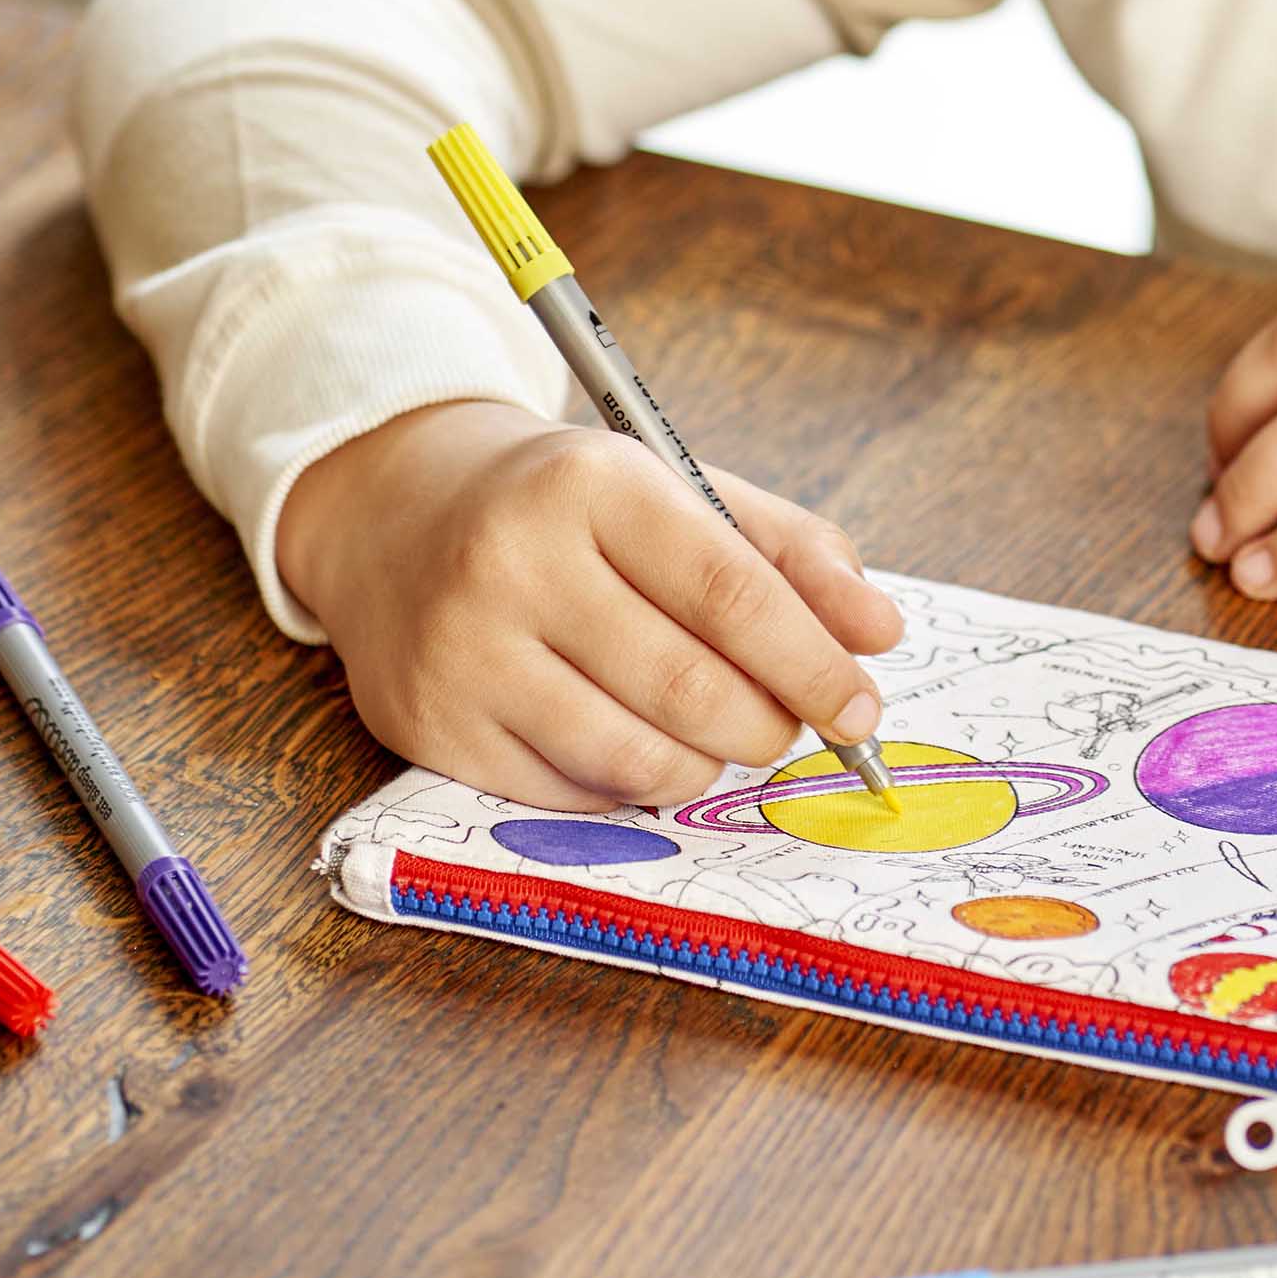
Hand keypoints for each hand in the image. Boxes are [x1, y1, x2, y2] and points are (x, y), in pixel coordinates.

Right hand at [278, 399, 902, 809]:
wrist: (397, 513)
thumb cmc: (570, 508)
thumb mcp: (680, 489)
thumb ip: (791, 553)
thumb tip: (880, 635)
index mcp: (594, 483)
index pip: (730, 592)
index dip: (811, 663)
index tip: (862, 709)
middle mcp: (517, 562)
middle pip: (687, 687)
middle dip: (766, 726)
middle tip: (787, 727)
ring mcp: (465, 650)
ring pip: (631, 757)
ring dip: (703, 767)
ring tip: (714, 737)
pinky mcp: (430, 725)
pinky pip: (567, 793)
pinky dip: (626, 785)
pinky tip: (632, 743)